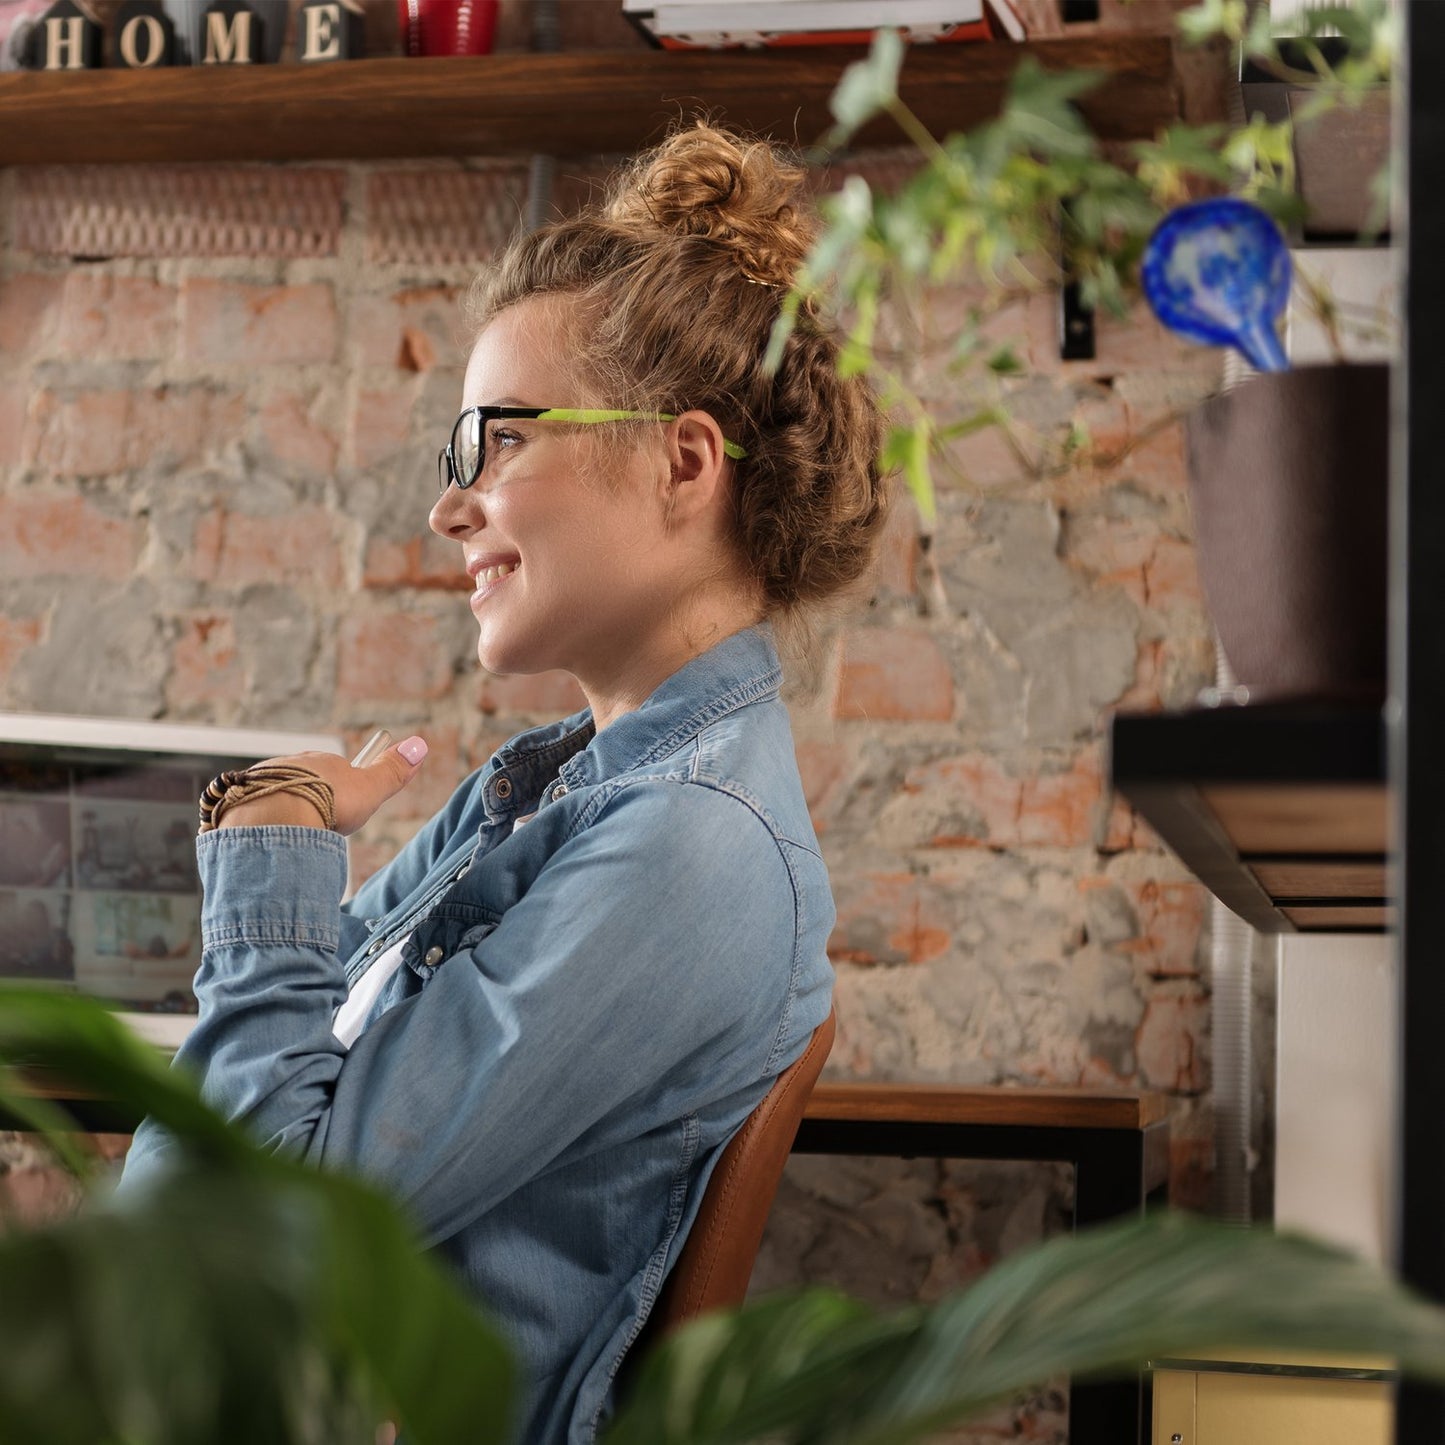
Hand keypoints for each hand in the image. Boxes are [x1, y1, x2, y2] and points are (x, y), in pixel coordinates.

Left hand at [216, 736, 428, 835]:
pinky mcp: (240, 803)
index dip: (344, 791)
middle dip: (315, 802)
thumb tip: (420, 744)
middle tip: (324, 829)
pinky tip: (274, 843)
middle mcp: (288, 766)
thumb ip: (393, 771)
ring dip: (289, 814)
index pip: (334, 770)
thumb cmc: (326, 805)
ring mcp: (262, 784)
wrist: (276, 820)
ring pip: (279, 797)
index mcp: (320, 761)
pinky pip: (256, 813)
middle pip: (305, 783)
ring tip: (298, 840)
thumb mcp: (371, 789)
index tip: (347, 810)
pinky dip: (266, 825)